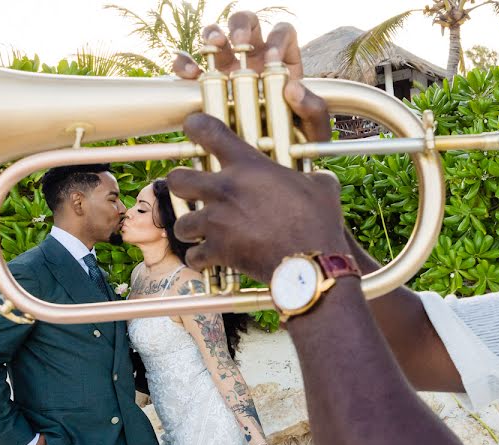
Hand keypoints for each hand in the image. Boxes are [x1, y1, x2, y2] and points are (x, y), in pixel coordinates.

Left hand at [168, 114, 345, 281]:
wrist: (310, 263)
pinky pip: (194, 256)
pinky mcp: (218, 251)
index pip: (209, 131)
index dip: (196, 126)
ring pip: (181, 224)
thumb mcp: (321, 187)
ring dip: (190, 228)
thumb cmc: (319, 222)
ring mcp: (217, 222)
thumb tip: (317, 178)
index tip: (192, 127)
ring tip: (201, 233)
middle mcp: (225, 190)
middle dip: (181, 185)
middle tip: (191, 191)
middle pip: (177, 178)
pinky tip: (209, 260)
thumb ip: (309, 177)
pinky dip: (200, 259)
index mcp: (247, 166)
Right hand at [172, 12, 330, 142]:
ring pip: (216, 36)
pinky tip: (189, 74)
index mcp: (282, 62)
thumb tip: (293, 88)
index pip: (282, 33)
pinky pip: (190, 66)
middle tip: (239, 40)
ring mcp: (227, 69)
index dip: (277, 39)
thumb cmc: (296, 144)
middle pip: (246, 24)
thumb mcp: (313, 132)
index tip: (272, 57)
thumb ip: (314, 111)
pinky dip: (185, 64)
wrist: (269, 161)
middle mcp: (253, 60)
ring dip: (212, 34)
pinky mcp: (205, 85)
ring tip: (213, 46)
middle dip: (241, 26)